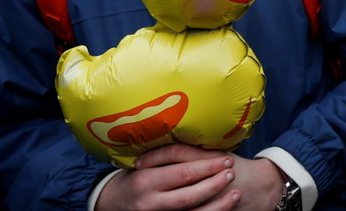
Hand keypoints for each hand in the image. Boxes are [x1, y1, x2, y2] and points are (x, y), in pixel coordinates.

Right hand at [96, 144, 239, 210]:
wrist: (111, 204)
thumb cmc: (133, 177)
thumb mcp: (144, 162)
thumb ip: (167, 155)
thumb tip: (201, 141)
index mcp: (145, 181)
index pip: (180, 173)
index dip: (205, 167)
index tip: (225, 159)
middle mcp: (150, 203)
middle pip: (187, 196)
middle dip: (213, 184)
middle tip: (231, 172)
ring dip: (217, 206)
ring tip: (235, 194)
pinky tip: (223, 209)